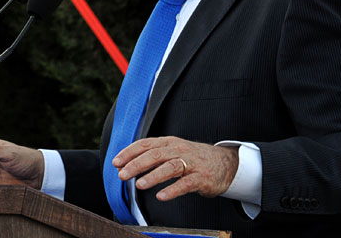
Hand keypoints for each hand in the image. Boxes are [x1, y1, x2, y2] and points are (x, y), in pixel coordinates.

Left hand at [112, 136, 237, 201]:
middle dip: (136, 165)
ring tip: (139, 185)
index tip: (116, 162)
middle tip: (122, 174)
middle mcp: (178, 150)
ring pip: (169, 167)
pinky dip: (172, 190)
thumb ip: (152, 155)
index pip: (145, 144)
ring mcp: (190, 163)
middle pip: (154, 155)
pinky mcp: (201, 178)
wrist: (224, 163)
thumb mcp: (172, 151)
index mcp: (168, 142)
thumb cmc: (192, 158)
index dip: (129, 153)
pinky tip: (161, 196)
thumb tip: (126, 164)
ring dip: (152, 176)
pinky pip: (185, 184)